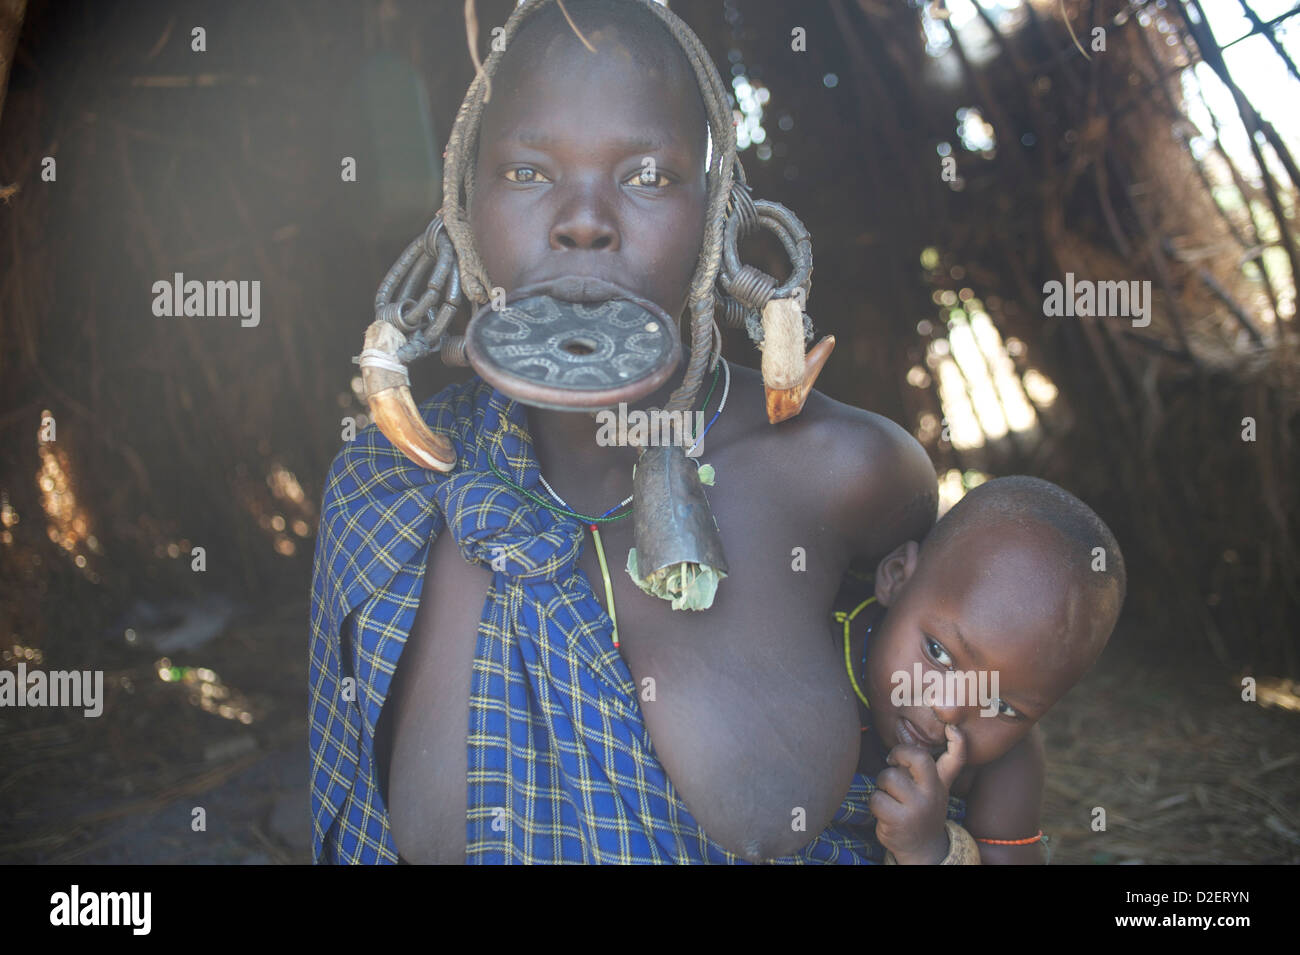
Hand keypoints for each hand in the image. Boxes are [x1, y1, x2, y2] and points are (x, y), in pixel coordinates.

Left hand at [869, 724, 966, 863]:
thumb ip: (923, 767)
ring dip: (882, 784)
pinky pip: (876, 798)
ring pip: (888, 777)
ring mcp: (917, 807)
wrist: (922, 849)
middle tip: (891, 759)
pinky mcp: (899, 820)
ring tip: (889, 795)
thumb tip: (906, 730)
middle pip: (918, 758)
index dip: (958, 743)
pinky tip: (885, 812)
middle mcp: (933, 794)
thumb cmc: (920, 810)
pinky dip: (875, 803)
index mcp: (940, 784)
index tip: (952, 728)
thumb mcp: (931, 790)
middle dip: (899, 752)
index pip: (955, 761)